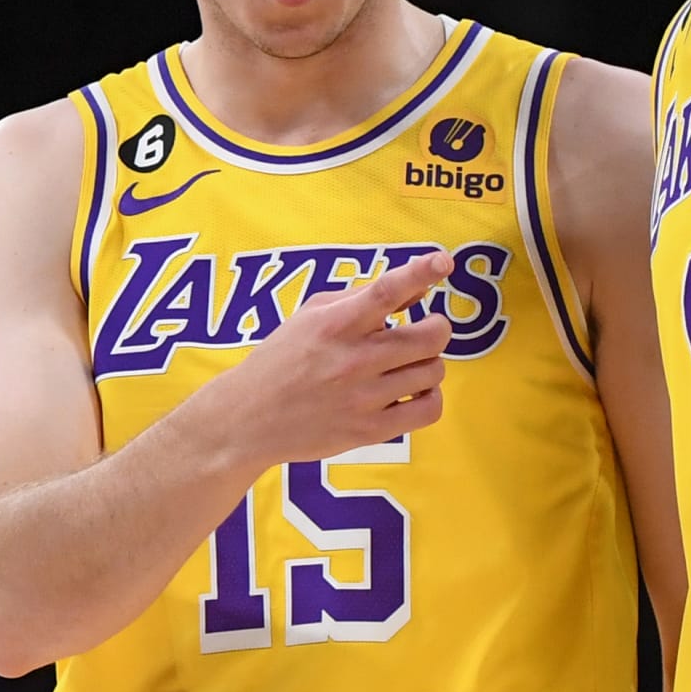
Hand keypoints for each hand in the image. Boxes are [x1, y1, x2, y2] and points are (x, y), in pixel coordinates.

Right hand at [209, 251, 452, 474]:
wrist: (249, 418)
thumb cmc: (282, 358)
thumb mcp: (311, 315)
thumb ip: (362, 297)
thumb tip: (417, 290)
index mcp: (336, 324)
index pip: (386, 291)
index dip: (420, 272)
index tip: (441, 260)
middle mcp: (353, 359)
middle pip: (430, 337)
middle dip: (436, 327)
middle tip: (425, 330)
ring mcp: (364, 397)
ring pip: (434, 371)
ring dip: (429, 362)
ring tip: (409, 363)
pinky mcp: (371, 430)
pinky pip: (428, 410)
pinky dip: (430, 396)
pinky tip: (414, 391)